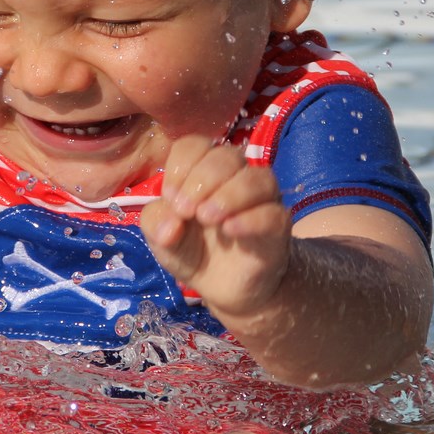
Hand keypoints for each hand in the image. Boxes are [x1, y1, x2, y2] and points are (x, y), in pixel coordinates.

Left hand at [141, 135, 291, 320]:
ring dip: (228, 195)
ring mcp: (261, 200)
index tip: (170, 197)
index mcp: (204, 172)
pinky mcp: (277, 226)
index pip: (196, 145)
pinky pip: (272, 213)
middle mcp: (236, 177)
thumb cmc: (191, 251)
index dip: (181, 166)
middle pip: (227, 156)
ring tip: (207, 218)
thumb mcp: (162, 239)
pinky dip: (250, 218)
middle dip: (201, 180)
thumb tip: (170, 224)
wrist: (221, 288)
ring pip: (257, 178)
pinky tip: (230, 229)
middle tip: (186, 211)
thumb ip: (156, 223)